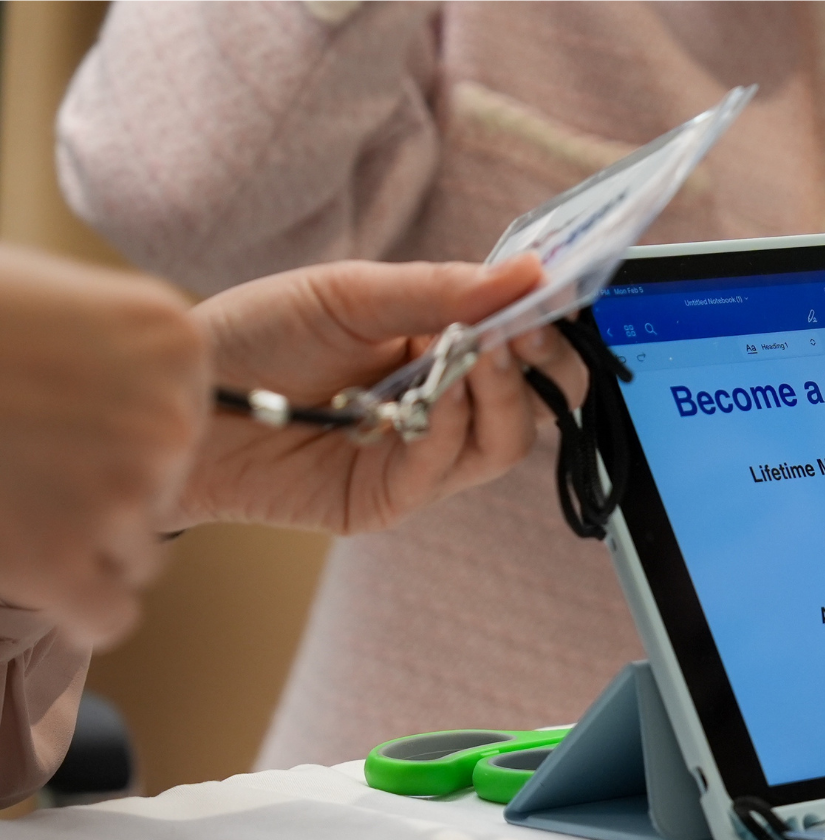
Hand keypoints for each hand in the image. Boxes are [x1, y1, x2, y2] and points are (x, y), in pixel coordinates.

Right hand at [0, 245, 206, 646]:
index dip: (121, 434)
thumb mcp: (46, 294)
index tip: (58, 424)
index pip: (184, 418)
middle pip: (165, 488)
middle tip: (25, 468)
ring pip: (138, 555)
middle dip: (104, 491)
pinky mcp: (60, 558)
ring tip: (14, 506)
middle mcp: (168, 418)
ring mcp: (121, 492)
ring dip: (84, 546)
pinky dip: (77, 609)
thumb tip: (127, 406)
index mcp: (172, 341)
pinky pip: (108, 615)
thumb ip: (110, 349)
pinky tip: (34, 578)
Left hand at [173, 255, 586, 533]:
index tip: (557, 294)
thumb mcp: (352, 295)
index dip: (552, 322)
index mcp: (442, 346)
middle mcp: (444, 403)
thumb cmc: (256, 337)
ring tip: (484, 353)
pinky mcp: (393, 496)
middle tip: (529, 331)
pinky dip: (453, 426)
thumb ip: (442, 290)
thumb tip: (529, 273)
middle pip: (538, 400)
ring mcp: (424, 455)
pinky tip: (435, 392)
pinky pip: (451, 467)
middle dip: (548, 364)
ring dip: (504, 394)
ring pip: (507, 440)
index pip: (527, 342)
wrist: (180, 395)